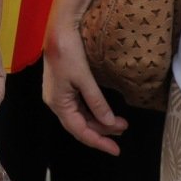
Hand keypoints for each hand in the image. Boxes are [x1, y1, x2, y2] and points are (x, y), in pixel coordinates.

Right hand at [41, 17, 128, 155]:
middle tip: (124, 130)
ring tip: (119, 123)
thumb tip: (109, 123)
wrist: (58, 29)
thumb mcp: (84, 78)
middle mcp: (56, 102)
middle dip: (102, 131)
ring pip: (80, 116)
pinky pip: (79, 107)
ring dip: (99, 121)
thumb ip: (97, 102)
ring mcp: (59, 94)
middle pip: (80, 125)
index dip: (99, 142)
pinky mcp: (63, 87)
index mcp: (58, 103)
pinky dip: (93, 112)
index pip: (80, 131)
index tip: (116, 150)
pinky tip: (104, 113)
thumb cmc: (68, 52)